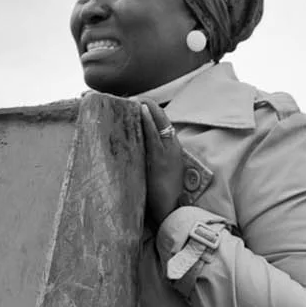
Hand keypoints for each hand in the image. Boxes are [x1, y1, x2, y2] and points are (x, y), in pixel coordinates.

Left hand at [136, 103, 190, 230]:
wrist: (170, 209)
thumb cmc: (162, 194)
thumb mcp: (157, 171)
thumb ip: (150, 157)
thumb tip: (135, 148)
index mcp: (172, 148)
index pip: (162, 122)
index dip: (150, 110)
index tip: (138, 102)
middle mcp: (172, 146)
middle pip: (161, 118)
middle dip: (147, 105)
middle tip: (132, 97)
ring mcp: (168, 151)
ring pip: (158, 123)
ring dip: (146, 108)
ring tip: (135, 98)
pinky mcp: (162, 157)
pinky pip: (154, 134)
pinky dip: (148, 121)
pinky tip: (142, 109)